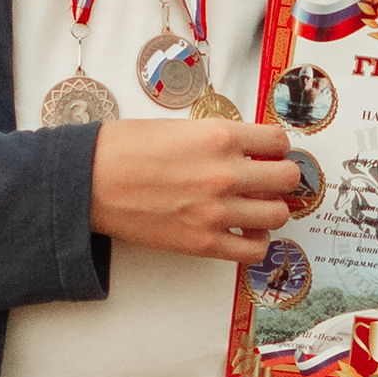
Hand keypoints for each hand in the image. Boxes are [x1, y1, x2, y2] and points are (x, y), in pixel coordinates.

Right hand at [89, 120, 300, 260]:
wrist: (90, 181)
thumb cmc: (123, 148)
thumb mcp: (178, 126)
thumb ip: (216, 138)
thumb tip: (245, 149)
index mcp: (219, 136)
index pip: (279, 141)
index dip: (277, 148)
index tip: (271, 154)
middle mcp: (226, 173)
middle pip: (288, 178)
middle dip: (282, 177)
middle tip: (269, 180)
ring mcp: (217, 211)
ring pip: (278, 215)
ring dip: (271, 210)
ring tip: (256, 207)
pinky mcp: (204, 242)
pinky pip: (254, 250)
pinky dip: (256, 242)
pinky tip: (244, 232)